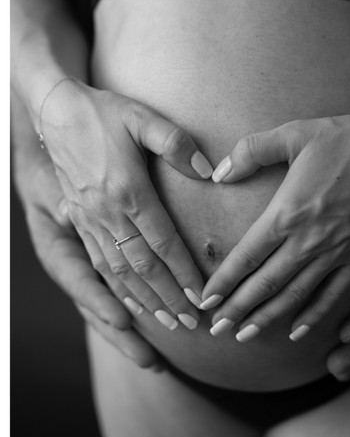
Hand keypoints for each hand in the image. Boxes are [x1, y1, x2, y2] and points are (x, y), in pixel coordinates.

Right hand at [41, 78, 212, 329]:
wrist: (56, 111)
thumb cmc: (103, 113)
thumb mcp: (143, 117)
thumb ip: (176, 143)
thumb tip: (207, 172)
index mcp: (127, 190)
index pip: (163, 243)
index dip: (184, 273)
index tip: (202, 297)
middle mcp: (106, 213)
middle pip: (142, 267)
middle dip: (168, 298)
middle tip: (192, 324)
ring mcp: (89, 221)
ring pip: (118, 273)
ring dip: (144, 302)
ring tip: (167, 325)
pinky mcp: (78, 222)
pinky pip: (97, 264)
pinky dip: (115, 290)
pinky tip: (129, 305)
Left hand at [201, 112, 349, 341]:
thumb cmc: (346, 140)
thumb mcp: (293, 134)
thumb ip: (251, 151)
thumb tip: (220, 173)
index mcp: (288, 212)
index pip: (247, 256)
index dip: (224, 282)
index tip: (206, 301)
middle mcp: (308, 240)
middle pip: (265, 283)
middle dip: (237, 309)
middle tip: (216, 329)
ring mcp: (335, 253)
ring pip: (294, 295)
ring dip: (267, 318)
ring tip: (244, 335)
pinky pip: (333, 294)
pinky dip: (313, 315)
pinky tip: (297, 331)